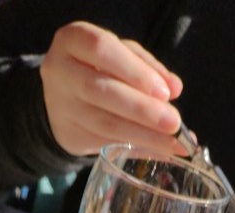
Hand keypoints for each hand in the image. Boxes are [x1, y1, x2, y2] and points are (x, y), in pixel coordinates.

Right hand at [40, 21, 185, 157]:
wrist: (61, 93)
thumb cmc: (97, 66)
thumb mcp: (120, 55)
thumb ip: (147, 67)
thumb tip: (174, 88)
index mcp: (72, 40)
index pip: (102, 50)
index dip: (135, 71)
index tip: (165, 93)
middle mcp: (60, 72)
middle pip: (102, 91)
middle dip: (142, 109)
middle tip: (174, 123)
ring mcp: (61, 107)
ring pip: (104, 123)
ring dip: (143, 135)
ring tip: (173, 144)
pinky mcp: (68, 134)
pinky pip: (106, 143)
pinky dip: (136, 147)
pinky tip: (159, 151)